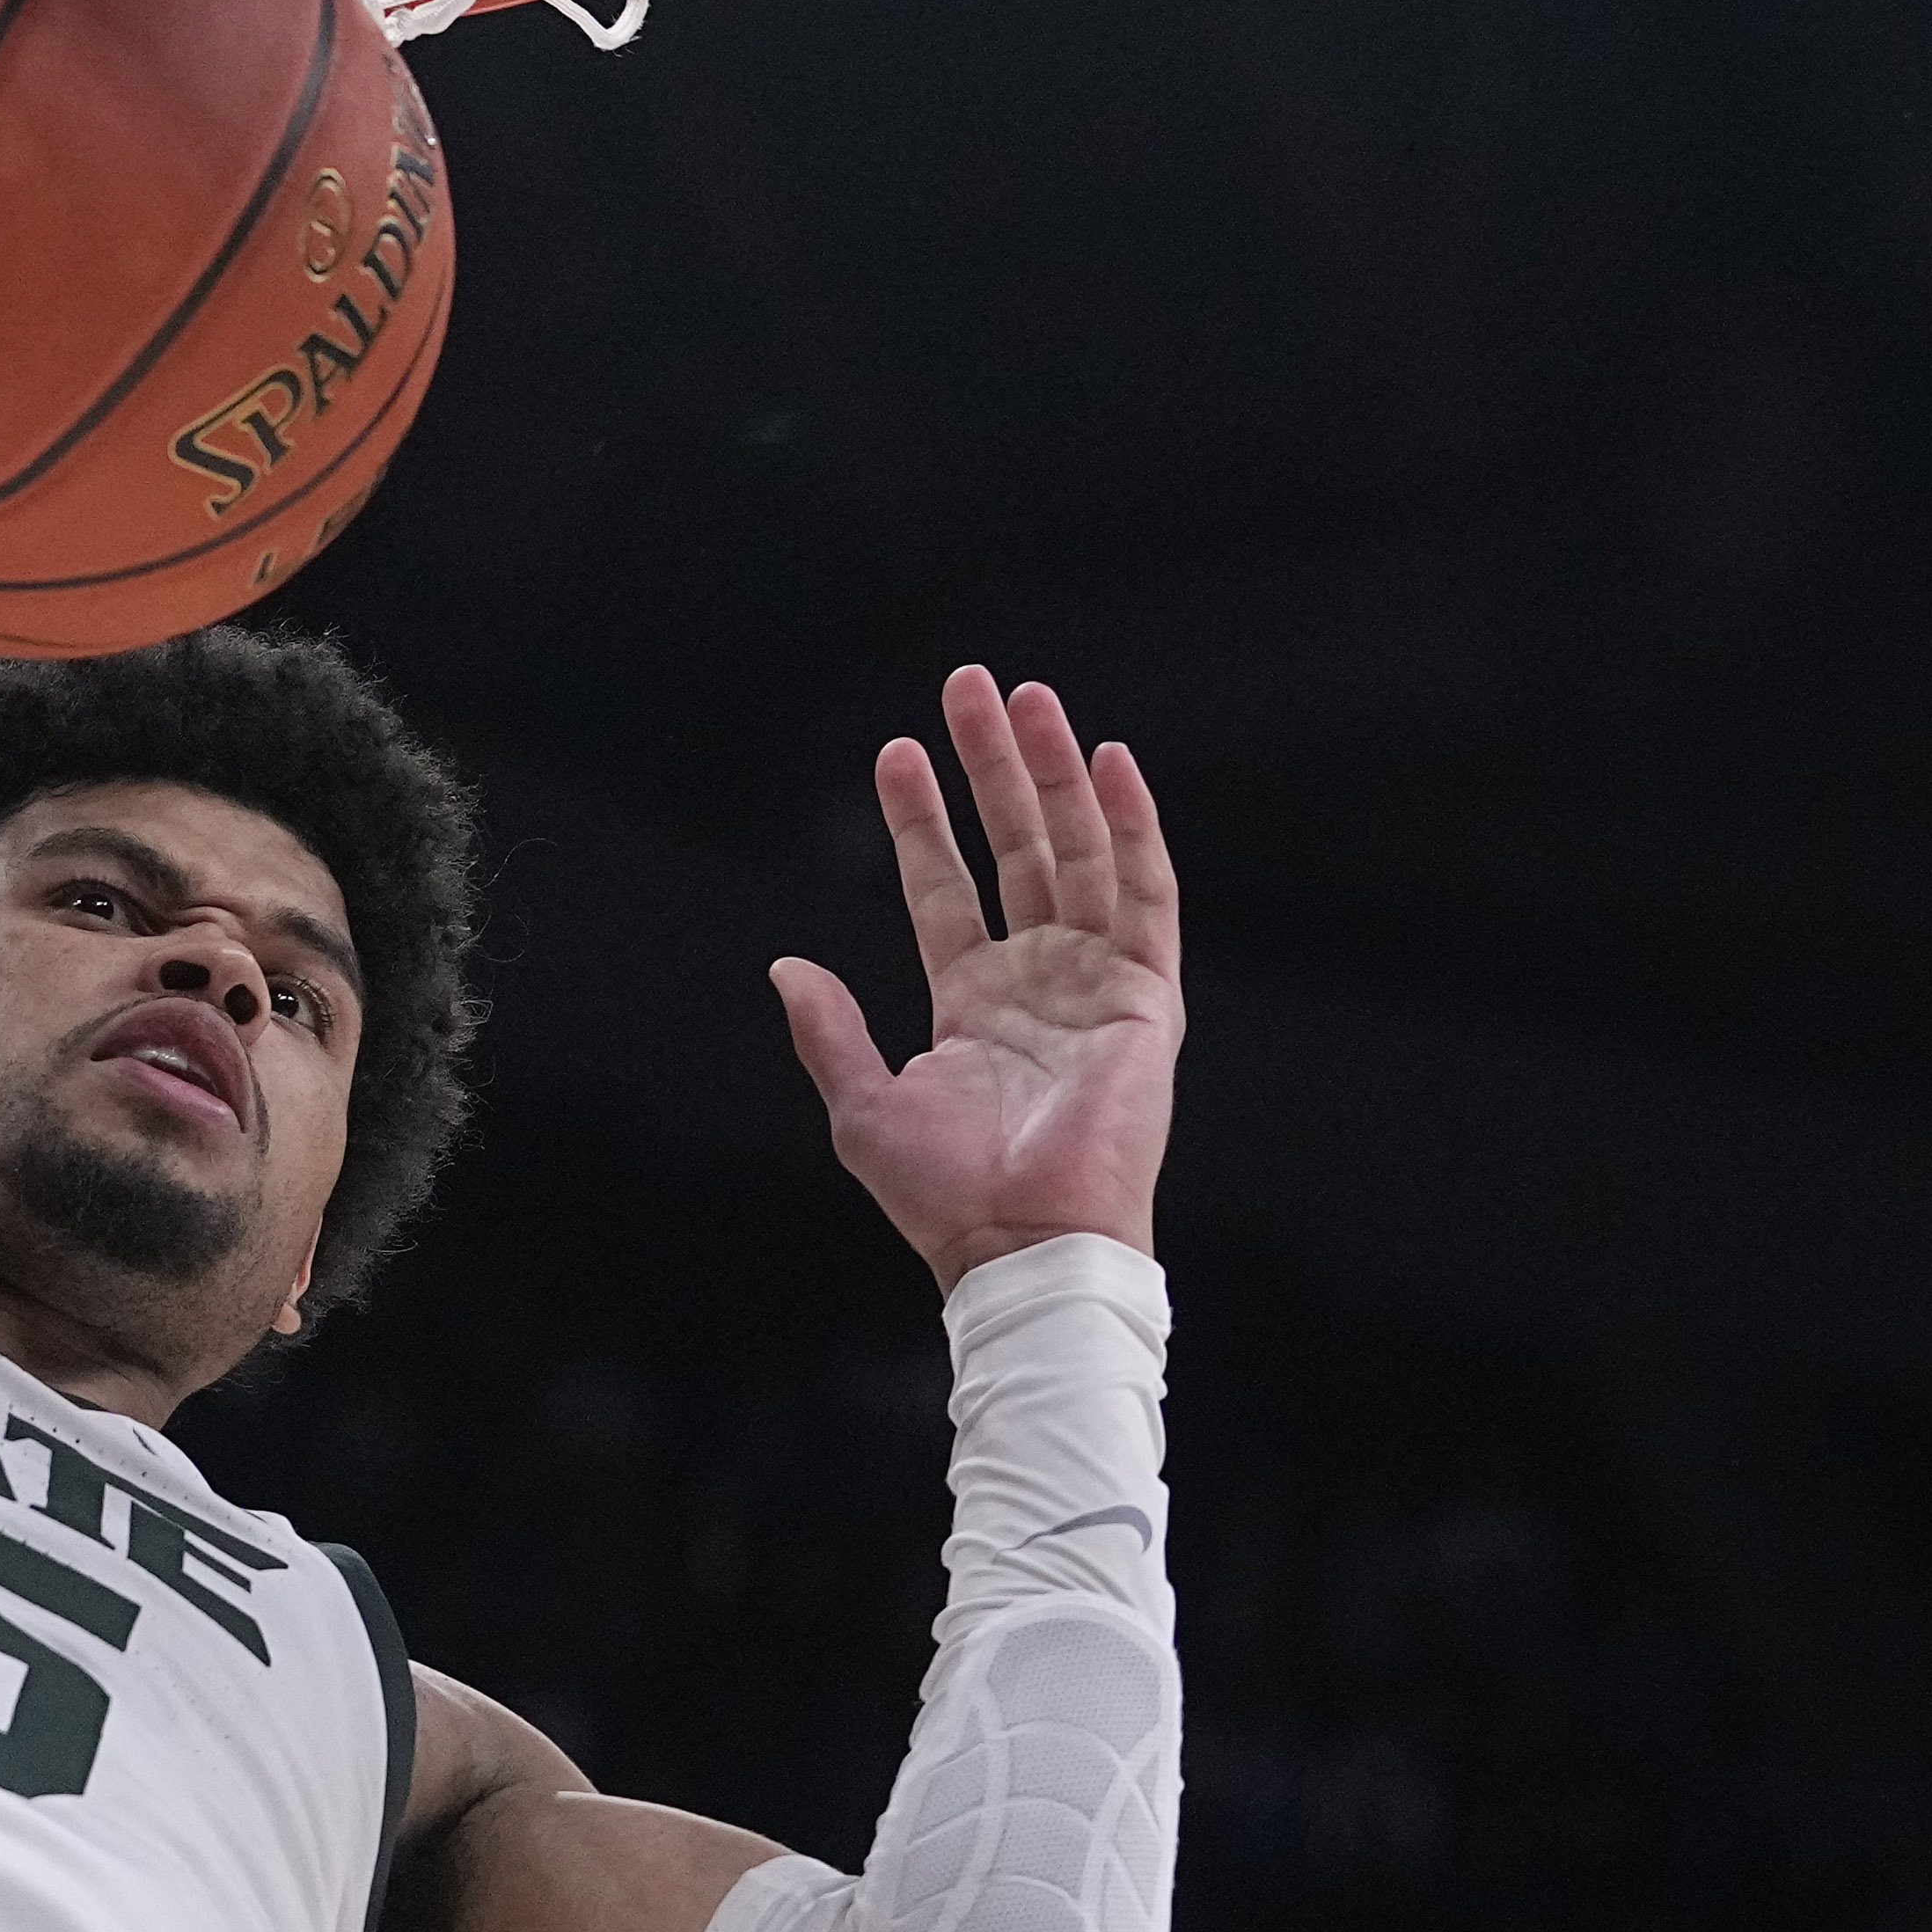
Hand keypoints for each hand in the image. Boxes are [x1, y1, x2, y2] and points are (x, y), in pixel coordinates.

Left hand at [771, 670, 1182, 1281]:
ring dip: (1053, 774)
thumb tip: (785, 966)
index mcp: (974, 1006)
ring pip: (1079, 852)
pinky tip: (1108, 762)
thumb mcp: (864, 1106)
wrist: (1021, 1246)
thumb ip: (829, 1032)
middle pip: (1017, 848)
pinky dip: (1133, 827)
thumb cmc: (946, 1197)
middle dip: (991, 767)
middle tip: (968, 685)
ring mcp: (1095, 985)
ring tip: (1024, 697)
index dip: (921, 821)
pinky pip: (1145, 896)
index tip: (895, 752)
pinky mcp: (1145, 999)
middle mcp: (1039, 983)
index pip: (946, 887)